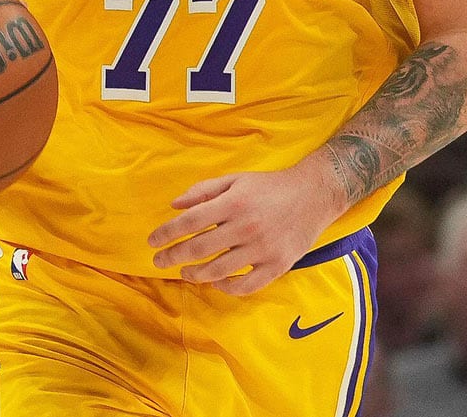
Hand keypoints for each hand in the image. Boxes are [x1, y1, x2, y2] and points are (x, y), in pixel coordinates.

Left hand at [146, 161, 346, 294]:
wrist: (314, 195)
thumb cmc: (270, 186)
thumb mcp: (236, 179)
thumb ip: (203, 191)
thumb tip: (174, 205)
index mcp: (234, 202)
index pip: (190, 222)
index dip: (166, 233)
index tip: (152, 242)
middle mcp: (246, 226)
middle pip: (199, 248)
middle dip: (172, 256)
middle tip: (158, 261)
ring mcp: (262, 249)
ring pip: (218, 270)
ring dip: (195, 274)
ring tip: (184, 273)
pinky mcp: (277, 265)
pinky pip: (245, 286)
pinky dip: (226, 287)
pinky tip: (216, 282)